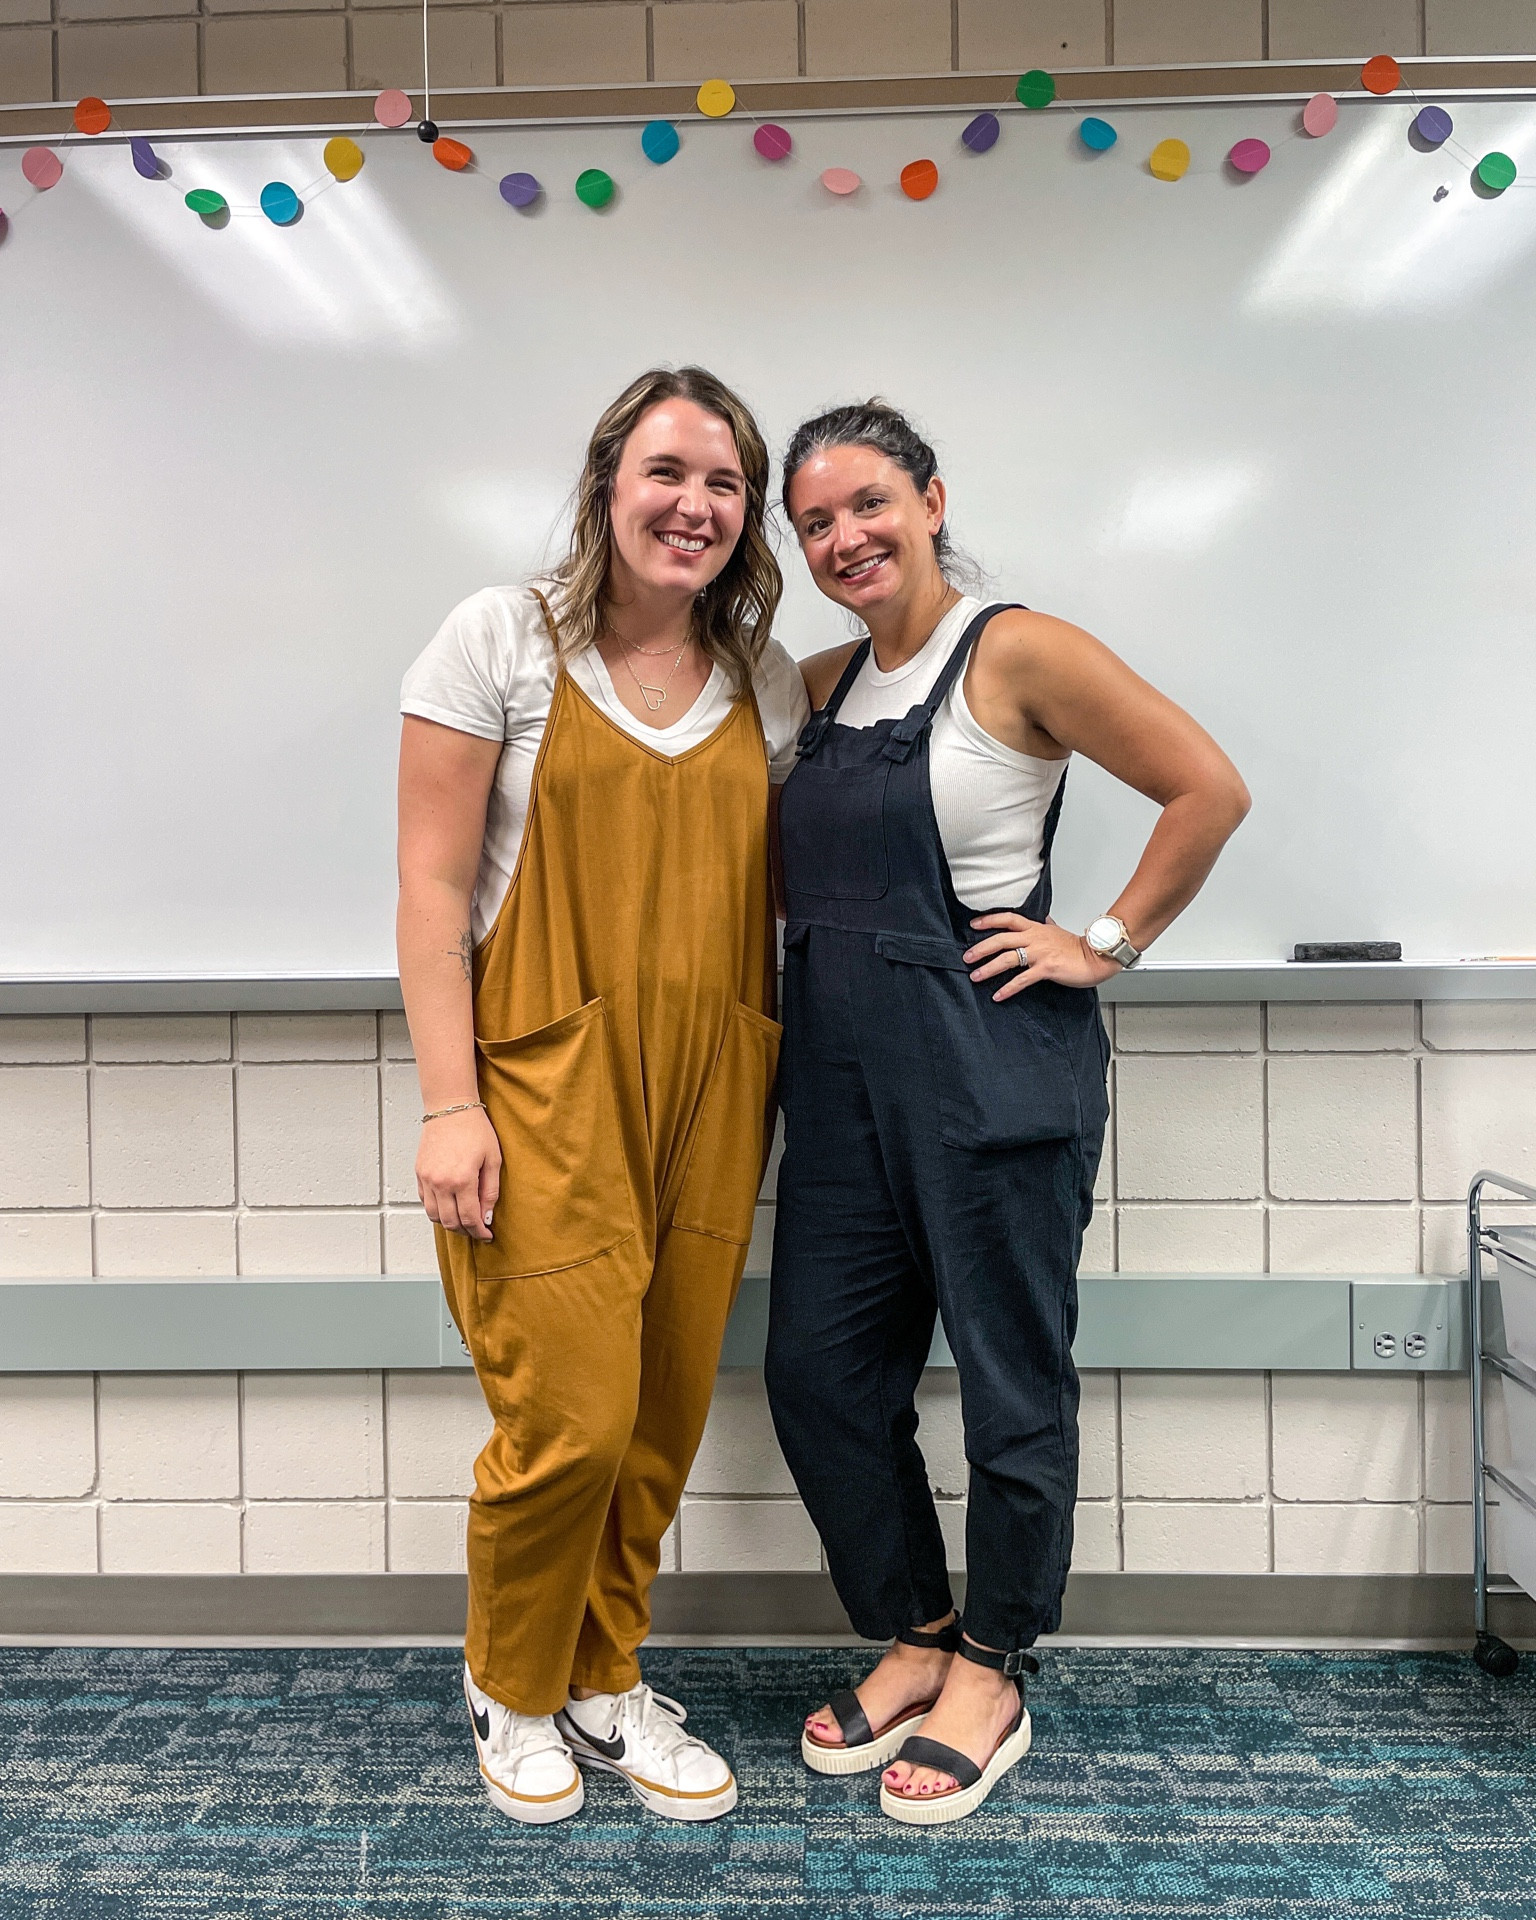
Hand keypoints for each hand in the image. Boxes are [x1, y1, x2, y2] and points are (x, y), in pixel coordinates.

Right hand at [416, 1106, 502, 1239]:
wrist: (451, 1108)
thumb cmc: (474, 1129)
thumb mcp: (493, 1160)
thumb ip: (490, 1191)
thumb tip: (486, 1216)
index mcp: (462, 1180)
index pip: (469, 1218)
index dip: (479, 1232)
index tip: (486, 1235)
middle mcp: (440, 1183)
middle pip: (450, 1222)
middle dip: (465, 1231)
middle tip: (476, 1230)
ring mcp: (427, 1179)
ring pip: (434, 1216)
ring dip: (449, 1223)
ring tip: (463, 1220)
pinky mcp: (419, 1173)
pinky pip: (425, 1201)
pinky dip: (436, 1209)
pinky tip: (449, 1206)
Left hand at [963, 913, 1122, 1000]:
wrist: (1097, 957)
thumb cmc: (1079, 948)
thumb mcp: (1059, 932)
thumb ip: (1048, 926)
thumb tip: (1045, 920)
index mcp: (1036, 928)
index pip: (1008, 919)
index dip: (989, 920)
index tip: (974, 924)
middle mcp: (1035, 938)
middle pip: (1001, 939)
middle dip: (981, 948)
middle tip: (967, 957)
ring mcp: (1040, 953)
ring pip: (1007, 958)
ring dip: (988, 968)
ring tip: (975, 976)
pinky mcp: (1046, 968)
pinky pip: (1022, 979)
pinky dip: (1008, 988)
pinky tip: (998, 995)